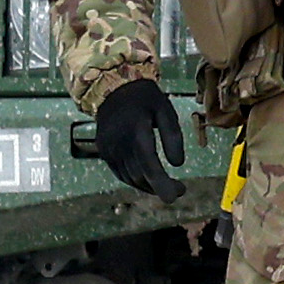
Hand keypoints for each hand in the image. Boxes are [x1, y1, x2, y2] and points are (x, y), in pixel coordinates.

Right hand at [84, 77, 194, 194]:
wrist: (111, 87)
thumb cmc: (144, 98)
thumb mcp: (164, 109)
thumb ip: (173, 136)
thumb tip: (177, 165)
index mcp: (136, 131)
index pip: (149, 165)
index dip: (162, 184)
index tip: (176, 196)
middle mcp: (119, 143)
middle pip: (141, 176)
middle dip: (161, 187)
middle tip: (180, 190)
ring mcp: (109, 149)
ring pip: (130, 178)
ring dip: (149, 186)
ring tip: (167, 185)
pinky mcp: (104, 152)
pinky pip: (121, 173)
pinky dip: (136, 180)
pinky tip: (149, 179)